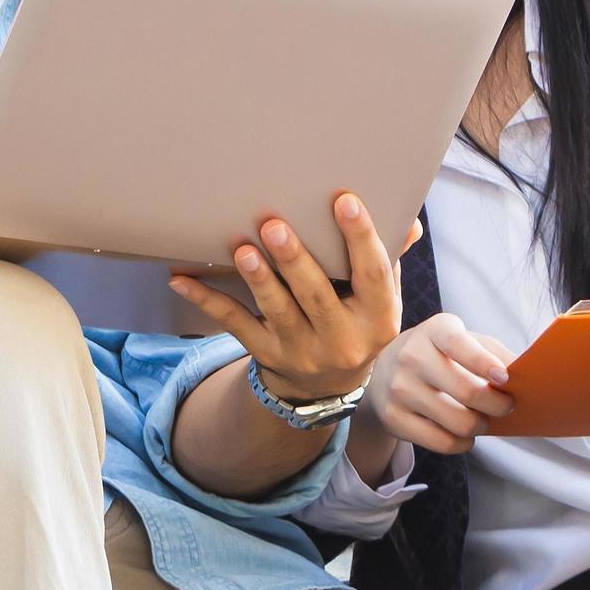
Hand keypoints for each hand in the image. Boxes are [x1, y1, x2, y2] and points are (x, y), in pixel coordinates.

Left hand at [167, 194, 401, 399]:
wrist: (327, 387)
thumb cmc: (357, 321)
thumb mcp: (380, 299)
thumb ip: (387, 259)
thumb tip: (408, 221)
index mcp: (378, 319)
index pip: (373, 275)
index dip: (361, 239)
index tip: (345, 201)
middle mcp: (342, 340)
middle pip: (317, 296)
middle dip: (295, 261)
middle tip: (275, 224)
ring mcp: (302, 351)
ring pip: (277, 312)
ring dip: (258, 280)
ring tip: (243, 250)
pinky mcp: (267, 355)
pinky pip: (235, 325)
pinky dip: (207, 301)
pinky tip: (181, 278)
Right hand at [356, 312, 515, 458]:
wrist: (384, 373)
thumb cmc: (439, 355)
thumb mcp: (464, 341)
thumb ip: (495, 353)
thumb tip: (527, 374)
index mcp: (434, 331)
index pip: (460, 346)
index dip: (485, 363)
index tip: (505, 379)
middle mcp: (411, 356)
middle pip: (467, 391)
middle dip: (497, 406)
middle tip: (506, 408)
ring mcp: (398, 388)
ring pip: (458, 422)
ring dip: (481, 426)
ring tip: (483, 421)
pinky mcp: (393, 418)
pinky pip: (442, 443)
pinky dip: (462, 444)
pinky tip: (464, 435)